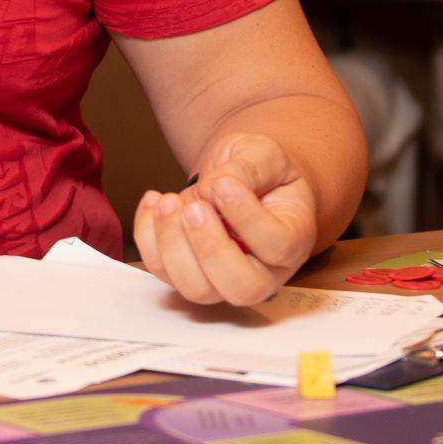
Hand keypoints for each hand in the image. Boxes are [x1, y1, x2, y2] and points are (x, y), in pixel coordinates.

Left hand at [136, 131, 317, 307]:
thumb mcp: (264, 154)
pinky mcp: (188, 274)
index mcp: (293, 239)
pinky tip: (153, 201)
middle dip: (209, 247)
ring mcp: (224, 279)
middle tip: (193, 207)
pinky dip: (148, 237)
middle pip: (241, 287)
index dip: (247, 218)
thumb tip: (213, 188)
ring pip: (197, 288)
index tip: (222, 184)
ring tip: (167, 201)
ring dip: (173, 245)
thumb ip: (246, 169)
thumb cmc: (260, 171)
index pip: (277, 246)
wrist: (239, 178)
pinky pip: (163, 272)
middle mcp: (264, 271)